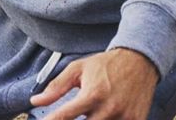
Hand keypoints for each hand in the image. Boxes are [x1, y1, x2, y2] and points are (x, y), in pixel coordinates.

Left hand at [30, 48, 158, 119]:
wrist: (139, 61)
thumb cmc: (106, 65)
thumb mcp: (78, 69)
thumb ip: (56, 86)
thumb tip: (35, 101)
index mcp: (93, 94)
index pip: (66, 115)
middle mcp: (109, 108)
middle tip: (67, 116)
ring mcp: (124, 117)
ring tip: (89, 112)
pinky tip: (101, 116)